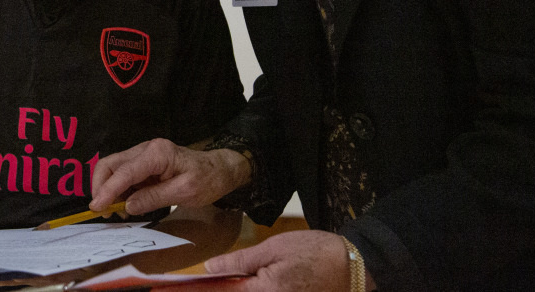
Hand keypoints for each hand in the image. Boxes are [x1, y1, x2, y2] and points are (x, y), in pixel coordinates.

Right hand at [90, 138, 250, 213]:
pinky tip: (125, 204)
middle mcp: (145, 149)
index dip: (107, 190)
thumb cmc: (207, 180)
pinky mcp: (143, 162)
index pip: (124, 172)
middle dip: (100, 187)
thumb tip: (127, 206)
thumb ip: (154, 198)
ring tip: (117, 212)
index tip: (96, 208)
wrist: (220, 169)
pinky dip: (118, 189)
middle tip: (103, 211)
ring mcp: (143, 154)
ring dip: (108, 190)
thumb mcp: (184, 192)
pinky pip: (123, 174)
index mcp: (157, 154)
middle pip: (110, 164)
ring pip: (113, 168)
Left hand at [203, 230, 359, 291]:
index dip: (205, 288)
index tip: (182, 286)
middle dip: (227, 287)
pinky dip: (255, 290)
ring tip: (240, 278)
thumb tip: (210, 267)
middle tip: (211, 279)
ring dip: (241, 287)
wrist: (352, 266)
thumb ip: (240, 260)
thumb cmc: (313, 251)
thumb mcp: (274, 247)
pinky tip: (254, 283)